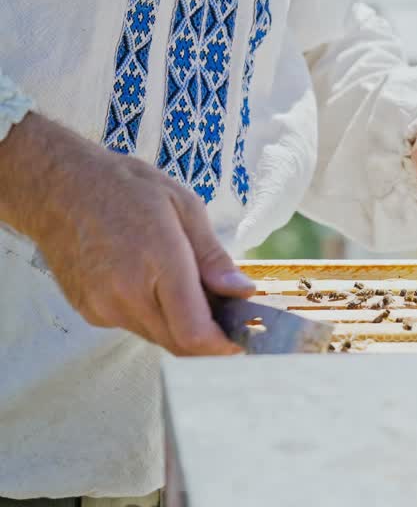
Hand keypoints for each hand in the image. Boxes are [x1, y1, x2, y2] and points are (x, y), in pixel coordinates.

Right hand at [0, 113, 253, 355]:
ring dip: (181, 326)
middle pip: (179, 343)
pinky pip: (134, 326)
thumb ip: (214, 257)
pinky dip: (154, 316)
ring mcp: (103, 307)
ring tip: (188, 288)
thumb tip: (243, 292)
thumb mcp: (184, 207)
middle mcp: (126, 294)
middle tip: (225, 313)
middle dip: (208, 336)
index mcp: (158, 264)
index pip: (194, 332)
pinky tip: (153, 284)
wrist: (58, 187)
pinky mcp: (88, 311)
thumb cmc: (125, 188)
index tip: (242, 338)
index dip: (222, 345)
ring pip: (158, 337)